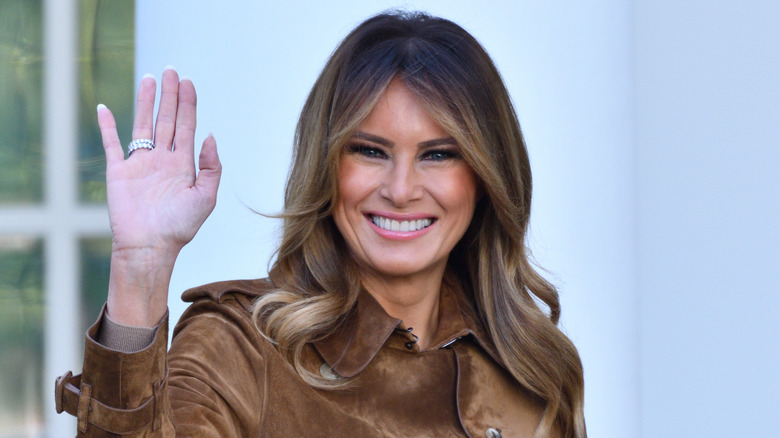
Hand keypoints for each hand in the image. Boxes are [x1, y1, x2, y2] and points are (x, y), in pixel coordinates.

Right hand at [98, 68, 220, 325]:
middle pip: (167, 119)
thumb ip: (211, 166)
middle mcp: (162, 160)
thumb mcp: (206, 197)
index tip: (188, 82)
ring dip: (145, 102)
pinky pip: (112, 144)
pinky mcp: (119, 171)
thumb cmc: (180, 227)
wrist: (150, 247)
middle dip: (169, 95)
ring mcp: (140, 164)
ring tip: (149, 78)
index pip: (187, 126)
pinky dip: (107, 126)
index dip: (188, 104)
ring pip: (143, 124)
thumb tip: (209, 136)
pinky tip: (105, 108)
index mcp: (183, 165)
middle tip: (171, 70)